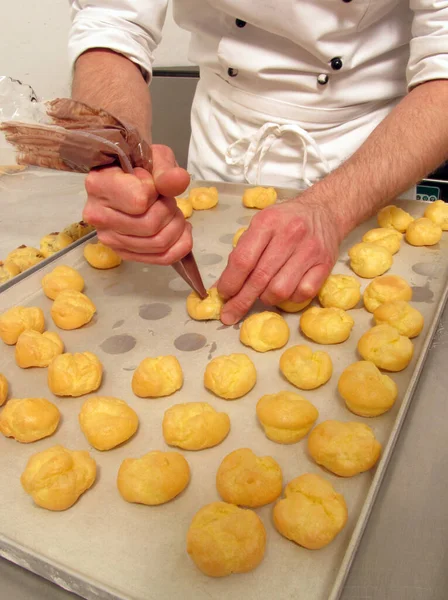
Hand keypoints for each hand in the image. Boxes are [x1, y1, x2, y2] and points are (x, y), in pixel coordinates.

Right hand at [82, 144, 191, 264]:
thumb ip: (166, 169)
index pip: (140, 201)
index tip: (151, 183)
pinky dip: (180, 245)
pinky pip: (161, 258)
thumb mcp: (154, 157)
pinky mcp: (124, 253)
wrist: (127, 181)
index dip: (156, 191)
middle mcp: (97, 216)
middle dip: (170, 210)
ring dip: (176, 226)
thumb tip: (179, 180)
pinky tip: (180, 230)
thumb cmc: (138, 167)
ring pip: (158, 243)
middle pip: (150, 225)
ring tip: (172, 213)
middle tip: (167, 199)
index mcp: (98, 185)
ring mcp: (109, 238)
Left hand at [217, 197, 340, 324]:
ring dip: (266, 298)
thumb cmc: (285, 221)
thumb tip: (223, 287)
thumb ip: (243, 252)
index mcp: (268, 222)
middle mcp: (290, 235)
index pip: (243, 260)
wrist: (324, 211)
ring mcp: (310, 250)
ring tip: (262, 294)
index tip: (222, 295)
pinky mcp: (325, 265)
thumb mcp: (260, 225)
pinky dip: (290, 298)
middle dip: (241, 301)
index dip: (230, 282)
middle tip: (230, 314)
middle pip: (260, 278)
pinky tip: (286, 291)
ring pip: (280, 290)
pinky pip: (303, 293)